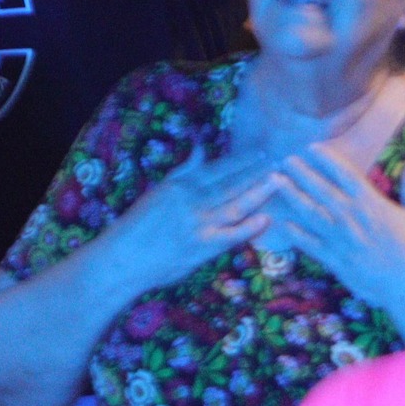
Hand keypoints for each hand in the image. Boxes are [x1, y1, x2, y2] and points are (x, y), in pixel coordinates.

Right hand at [113, 145, 275, 294]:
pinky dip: (249, 227)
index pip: (219, 168)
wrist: (122, 259)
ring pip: (236, 204)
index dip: (244, 159)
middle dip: (258, 172)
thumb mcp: (159, 190)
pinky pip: (230, 235)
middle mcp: (192, 201)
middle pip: (232, 183)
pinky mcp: (201, 247)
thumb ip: (184, 170)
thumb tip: (200, 146)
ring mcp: (199, 224)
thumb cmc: (138, 226)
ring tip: (279, 181)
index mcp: (181, 185)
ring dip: (259, 192)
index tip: (264, 151)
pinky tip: (267, 219)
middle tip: (282, 161)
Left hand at [261, 145, 404, 320]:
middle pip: (322, 191)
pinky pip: (311, 244)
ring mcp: (340, 240)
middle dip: (302, 174)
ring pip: (311, 213)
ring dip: (292, 196)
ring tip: (276, 182)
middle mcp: (351, 219)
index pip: (346, 176)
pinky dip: (296, 233)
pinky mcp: (335, 261)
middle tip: (285, 159)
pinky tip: (282, 223)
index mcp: (372, 205)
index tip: (312, 147)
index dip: (328, 160)